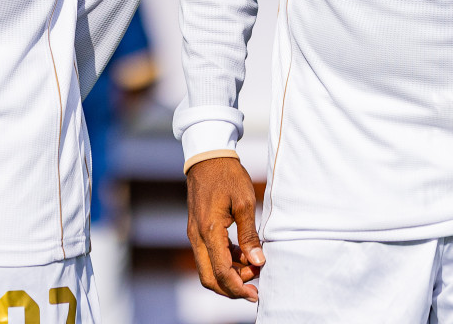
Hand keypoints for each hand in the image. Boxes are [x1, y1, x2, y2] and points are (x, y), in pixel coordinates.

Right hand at [185, 154, 264, 300]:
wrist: (208, 158)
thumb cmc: (228, 176)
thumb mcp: (245, 202)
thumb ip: (250, 235)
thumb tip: (258, 262)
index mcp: (208, 231)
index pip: (221, 271)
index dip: (238, 287)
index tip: (254, 294)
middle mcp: (197, 237)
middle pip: (209, 278)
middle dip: (231, 288)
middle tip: (253, 288)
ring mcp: (194, 234)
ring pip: (208, 268)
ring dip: (229, 275)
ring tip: (253, 268)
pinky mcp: (197, 231)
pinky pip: (208, 256)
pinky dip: (225, 262)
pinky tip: (243, 257)